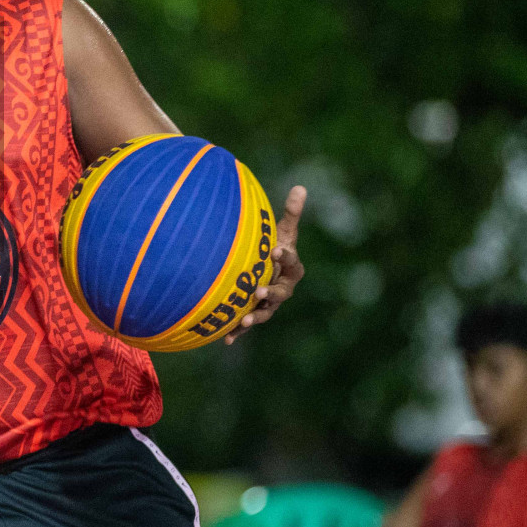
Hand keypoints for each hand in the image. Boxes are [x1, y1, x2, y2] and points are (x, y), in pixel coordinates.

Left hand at [225, 185, 305, 345]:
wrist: (267, 271)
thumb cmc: (275, 249)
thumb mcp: (283, 232)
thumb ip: (291, 213)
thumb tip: (301, 187)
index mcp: (291, 267)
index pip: (291, 261)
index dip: (285, 256)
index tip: (275, 250)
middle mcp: (283, 287)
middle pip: (280, 292)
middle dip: (270, 292)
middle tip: (258, 290)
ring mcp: (269, 303)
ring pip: (265, 311)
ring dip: (256, 316)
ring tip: (245, 320)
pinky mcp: (255, 313)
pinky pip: (246, 324)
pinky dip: (237, 332)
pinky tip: (225, 340)